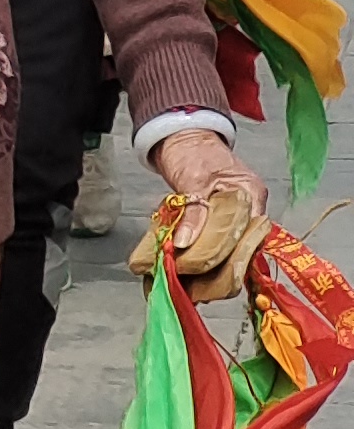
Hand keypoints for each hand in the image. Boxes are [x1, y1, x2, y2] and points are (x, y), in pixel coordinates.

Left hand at [146, 127, 266, 293]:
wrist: (188, 141)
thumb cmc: (192, 152)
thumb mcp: (190, 176)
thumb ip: (192, 211)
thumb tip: (183, 244)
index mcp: (251, 197)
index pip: (237, 238)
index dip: (210, 256)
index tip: (182, 266)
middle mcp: (252, 217)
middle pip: (238, 261)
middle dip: (209, 278)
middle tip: (179, 287)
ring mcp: (242, 228)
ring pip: (227, 266)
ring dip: (202, 280)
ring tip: (174, 287)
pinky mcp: (227, 236)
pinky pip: (217, 260)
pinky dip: (198, 271)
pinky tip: (178, 280)